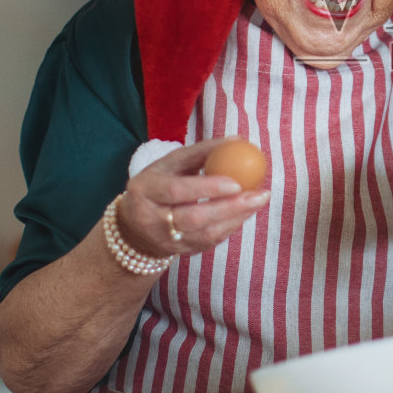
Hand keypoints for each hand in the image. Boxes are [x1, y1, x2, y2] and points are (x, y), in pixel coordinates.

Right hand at [114, 137, 269, 257]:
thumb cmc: (156, 186)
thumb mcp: (168, 165)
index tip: (237, 181)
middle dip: (230, 207)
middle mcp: (152, 219)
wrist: (133, 229)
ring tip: (258, 201)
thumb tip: (237, 140)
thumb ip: (200, 152)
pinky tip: (245, 213)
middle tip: (259, 194)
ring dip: (236, 218)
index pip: (177, 190)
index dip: (207, 187)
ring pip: (205, 235)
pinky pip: (209, 243)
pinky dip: (230, 227)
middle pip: (194, 217)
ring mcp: (165, 240)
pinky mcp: (180, 253)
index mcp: (144, 190)